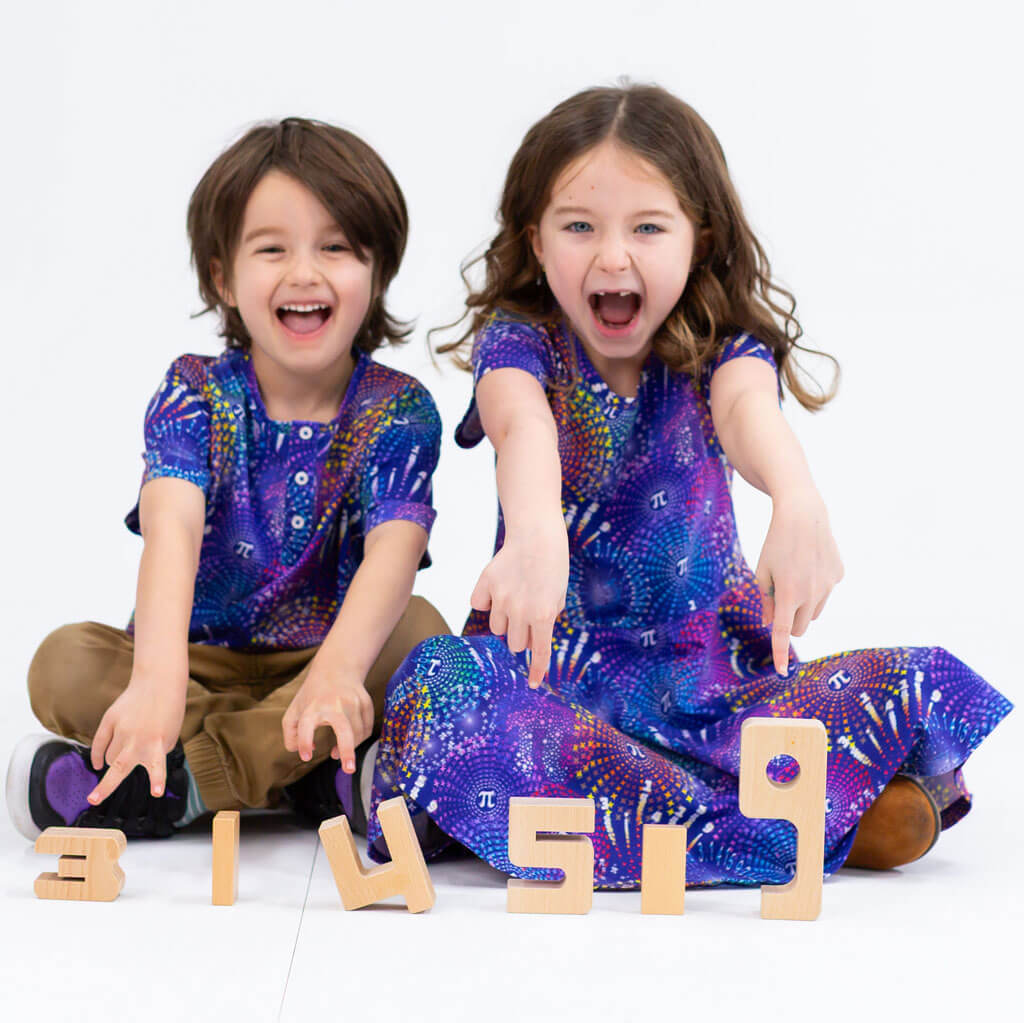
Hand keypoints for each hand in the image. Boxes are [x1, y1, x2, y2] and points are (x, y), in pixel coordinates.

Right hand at [88, 676, 186, 803]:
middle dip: (105, 787)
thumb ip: (154, 753)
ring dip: (115, 761)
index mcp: (158, 743)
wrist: (158, 683)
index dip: (157, 780)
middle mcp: (139, 739)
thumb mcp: (169, 736)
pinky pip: (99, 742)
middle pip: (119, 766)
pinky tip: (98, 765)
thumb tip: (133, 764)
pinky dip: (97, 755)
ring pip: (111, 757)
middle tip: (93, 800)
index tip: (157, 793)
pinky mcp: (110, 719)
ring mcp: (122, 729)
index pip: (158, 766)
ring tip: (129, 751)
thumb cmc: (168, 712)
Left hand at [281, 659, 373, 773]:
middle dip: (347, 751)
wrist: (336, 669)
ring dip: (350, 748)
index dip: (305, 741)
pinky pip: (367, 728)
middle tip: (348, 769)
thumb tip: (306, 752)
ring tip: (337, 754)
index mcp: (313, 706)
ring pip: (358, 733)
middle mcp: (334, 704)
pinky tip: (351, 740)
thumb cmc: (313, 695)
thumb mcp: (295, 710)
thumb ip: (291, 734)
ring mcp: (353, 702)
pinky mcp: (365, 702)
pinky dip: (360, 738)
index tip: (306, 756)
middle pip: (344, 729)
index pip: (306, 724)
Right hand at [470, 518, 567, 688]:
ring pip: (496, 627)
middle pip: (514, 643)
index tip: (534, 684)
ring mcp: (500, 598)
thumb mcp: (559, 595)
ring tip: (514, 599)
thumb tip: (531, 638)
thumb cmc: (553, 564)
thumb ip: (547, 618)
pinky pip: (479, 605)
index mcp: (543, 615)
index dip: (537, 670)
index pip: (539, 652)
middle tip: (528, 615)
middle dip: (521, 635)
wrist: (537, 534)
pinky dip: (486, 601)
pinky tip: (497, 588)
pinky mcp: (485, 585)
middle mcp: (520, 611)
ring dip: (505, 620)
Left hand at [755, 486, 843, 675]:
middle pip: (799, 627)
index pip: (782, 633)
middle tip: (779, 603)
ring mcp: (828, 586)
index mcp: (787, 594)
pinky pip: (825, 591)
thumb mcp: (762, 571)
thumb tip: (770, 624)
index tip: (781, 672)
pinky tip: (810, 563)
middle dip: (788, 623)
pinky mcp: (838, 575)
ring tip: (794, 577)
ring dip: (803, 605)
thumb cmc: (775, 543)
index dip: (780, 654)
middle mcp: (810, 594)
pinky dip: (816, 586)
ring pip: (814, 611)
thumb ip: (765, 600)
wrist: (802, 514)